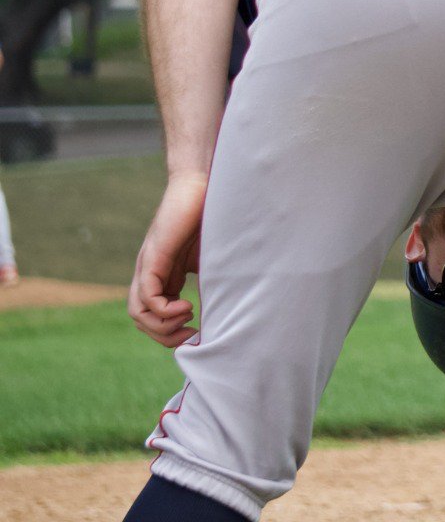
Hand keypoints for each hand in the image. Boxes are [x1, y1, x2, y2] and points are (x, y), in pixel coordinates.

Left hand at [129, 174, 206, 347]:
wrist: (208, 185)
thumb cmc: (217, 218)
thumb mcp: (216, 260)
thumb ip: (216, 283)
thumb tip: (228, 313)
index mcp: (166, 275)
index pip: (153, 316)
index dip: (171, 333)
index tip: (198, 334)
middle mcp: (152, 273)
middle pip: (141, 319)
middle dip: (165, 336)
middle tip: (192, 334)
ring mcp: (150, 265)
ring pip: (138, 312)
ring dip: (162, 327)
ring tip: (189, 318)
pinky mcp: (154, 256)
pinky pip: (147, 295)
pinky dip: (164, 310)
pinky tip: (187, 306)